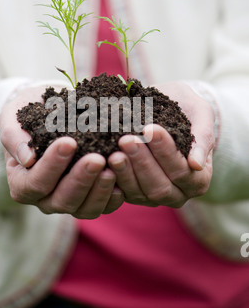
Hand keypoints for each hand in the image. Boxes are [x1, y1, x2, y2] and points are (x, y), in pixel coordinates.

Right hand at [0, 85, 123, 217]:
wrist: (50, 114)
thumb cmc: (28, 115)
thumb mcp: (13, 119)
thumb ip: (13, 137)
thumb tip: (27, 159)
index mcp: (22, 183)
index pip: (35, 182)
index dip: (52, 165)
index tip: (69, 142)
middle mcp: (44, 199)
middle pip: (62, 200)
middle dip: (81, 179)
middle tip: (97, 158)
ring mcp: (69, 203)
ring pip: (84, 209)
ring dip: (100, 190)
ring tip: (112, 167)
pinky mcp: (90, 201)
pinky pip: (103, 207)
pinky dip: (114, 196)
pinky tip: (122, 179)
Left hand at [108, 82, 214, 207]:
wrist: (166, 109)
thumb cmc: (186, 110)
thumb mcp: (201, 114)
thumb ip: (203, 136)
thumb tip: (196, 164)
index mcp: (198, 179)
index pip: (183, 171)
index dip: (166, 152)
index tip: (150, 129)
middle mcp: (177, 194)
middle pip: (160, 187)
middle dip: (142, 163)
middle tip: (126, 139)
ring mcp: (153, 197)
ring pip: (139, 193)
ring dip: (125, 172)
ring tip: (114, 151)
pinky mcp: (132, 194)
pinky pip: (121, 193)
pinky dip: (112, 178)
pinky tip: (103, 160)